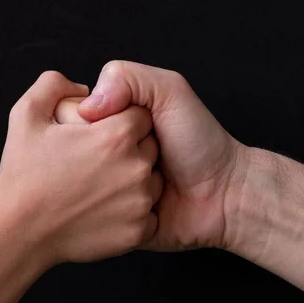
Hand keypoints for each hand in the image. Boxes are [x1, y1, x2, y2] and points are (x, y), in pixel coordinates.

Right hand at [0, 71, 162, 265]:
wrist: (18, 236)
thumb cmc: (22, 177)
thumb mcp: (26, 114)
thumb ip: (53, 84)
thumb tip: (84, 89)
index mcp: (115, 135)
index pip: (139, 115)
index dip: (119, 122)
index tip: (98, 137)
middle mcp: (135, 166)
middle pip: (148, 146)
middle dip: (128, 150)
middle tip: (93, 164)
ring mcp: (139, 202)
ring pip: (151, 180)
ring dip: (133, 182)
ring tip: (96, 189)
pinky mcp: (139, 231)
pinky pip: (148, 214)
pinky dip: (133, 213)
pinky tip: (105, 212)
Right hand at [75, 61, 248, 250]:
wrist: (227, 194)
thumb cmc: (200, 141)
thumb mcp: (169, 92)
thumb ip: (127, 78)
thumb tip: (86, 105)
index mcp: (114, 126)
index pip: (76, 118)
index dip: (92, 122)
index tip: (112, 126)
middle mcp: (110, 159)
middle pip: (81, 153)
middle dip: (108, 154)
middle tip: (141, 154)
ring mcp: (114, 193)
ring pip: (93, 187)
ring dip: (118, 185)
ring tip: (146, 181)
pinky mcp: (120, 224)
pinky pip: (105, 219)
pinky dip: (120, 214)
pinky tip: (142, 206)